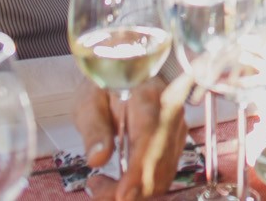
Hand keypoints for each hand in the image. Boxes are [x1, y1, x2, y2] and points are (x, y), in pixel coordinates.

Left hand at [73, 76, 183, 200]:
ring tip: (101, 186)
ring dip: (135, 191)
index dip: (139, 167)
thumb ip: (94, 130)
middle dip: (132, 188)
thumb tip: (98, 158)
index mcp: (148, 95)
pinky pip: (164, 173)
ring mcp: (177, 128)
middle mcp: (171, 112)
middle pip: (160, 159)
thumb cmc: (105, 89)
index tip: (123, 193)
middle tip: (98, 193)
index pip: (150, 134)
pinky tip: (118, 184)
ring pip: (164, 171)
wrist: (124, 76)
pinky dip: (141, 187)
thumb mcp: (88, 104)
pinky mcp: (176, 142)